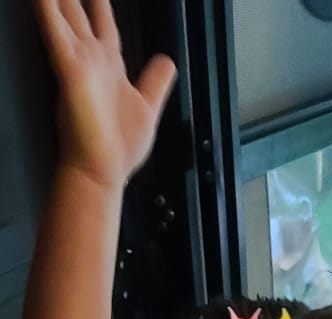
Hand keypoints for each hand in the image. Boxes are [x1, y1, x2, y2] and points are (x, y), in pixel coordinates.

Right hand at [33, 0, 176, 189]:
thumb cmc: (119, 148)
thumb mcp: (147, 107)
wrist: (102, 171)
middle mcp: (94, 60)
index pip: (104, 24)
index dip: (100, 5)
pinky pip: (55, 31)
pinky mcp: (70, 70)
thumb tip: (167, 61)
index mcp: (111, 66)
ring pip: (65, 15)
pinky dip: (47, 10)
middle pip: (79, 14)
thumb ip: (156, 82)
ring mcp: (81, 62)